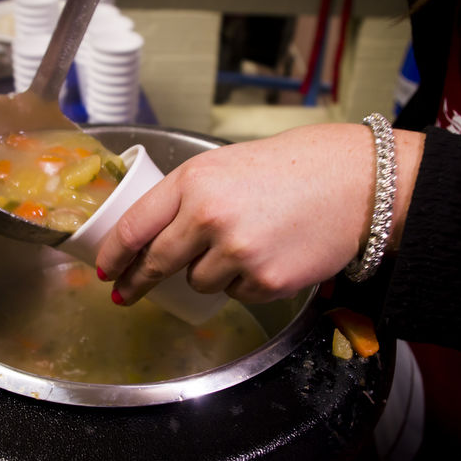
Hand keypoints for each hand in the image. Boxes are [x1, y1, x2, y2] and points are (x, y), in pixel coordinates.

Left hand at [96, 123, 422, 304]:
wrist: (355, 182)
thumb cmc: (294, 168)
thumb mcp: (226, 166)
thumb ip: (188, 197)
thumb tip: (154, 238)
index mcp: (193, 181)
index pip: (134, 225)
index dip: (114, 254)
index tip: (104, 269)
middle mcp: (208, 216)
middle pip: (157, 263)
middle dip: (139, 282)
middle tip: (127, 293)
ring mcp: (236, 252)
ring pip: (198, 282)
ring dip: (210, 272)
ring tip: (246, 242)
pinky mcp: (264, 280)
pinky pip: (236, 293)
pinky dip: (246, 282)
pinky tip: (269, 254)